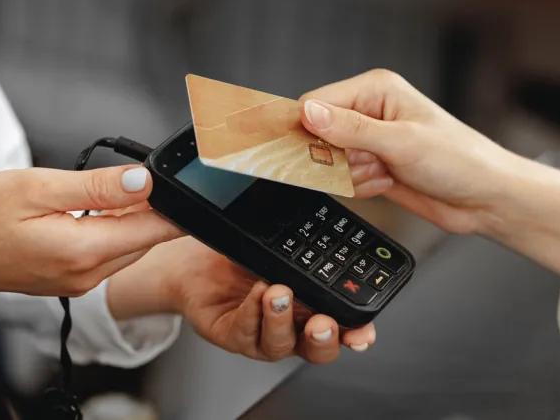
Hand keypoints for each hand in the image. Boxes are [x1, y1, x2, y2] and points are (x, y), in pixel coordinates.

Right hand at [0, 166, 181, 294]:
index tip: (186, 186)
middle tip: (144, 178)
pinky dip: (111, 231)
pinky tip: (97, 211)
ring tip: (115, 191)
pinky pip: (106, 254)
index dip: (174, 206)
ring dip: (130, 220)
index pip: (155, 231)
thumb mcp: (39, 187)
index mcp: (84, 252)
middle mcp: (86, 276)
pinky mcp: (69, 281)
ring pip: (128, 247)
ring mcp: (77, 283)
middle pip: (146, 240)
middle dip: (152, 210)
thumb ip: (99, 187)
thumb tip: (146, 182)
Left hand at [107, 237, 375, 363]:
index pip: (343, 325)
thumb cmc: (242, 254)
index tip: (364, 331)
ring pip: (280, 345)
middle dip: (325, 338)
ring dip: (282, 321)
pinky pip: (244, 332)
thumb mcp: (283, 242)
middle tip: (324, 322)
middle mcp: (290, 325)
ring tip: (278, 293)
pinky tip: (256, 291)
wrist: (196, 259)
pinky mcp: (230, 334)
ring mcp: (260, 333)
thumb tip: (343, 210)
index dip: (357, 332)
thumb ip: (312, 237)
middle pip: (317, 349)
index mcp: (312, 305)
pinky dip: (252, 312)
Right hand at [299, 69, 507, 233]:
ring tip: (386, 170)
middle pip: (318, 134)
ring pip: (329, 161)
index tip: (312, 152)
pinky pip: (344, 180)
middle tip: (368, 161)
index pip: (317, 102)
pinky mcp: (373, 166)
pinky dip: (361, 187)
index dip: (308, 128)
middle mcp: (370, 111)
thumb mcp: (402, 142)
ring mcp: (371, 141)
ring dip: (352, 174)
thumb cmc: (460, 159)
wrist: (484, 197)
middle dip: (337, 156)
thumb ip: (352, 129)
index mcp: (376, 89)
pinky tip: (388, 181)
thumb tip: (309, 113)